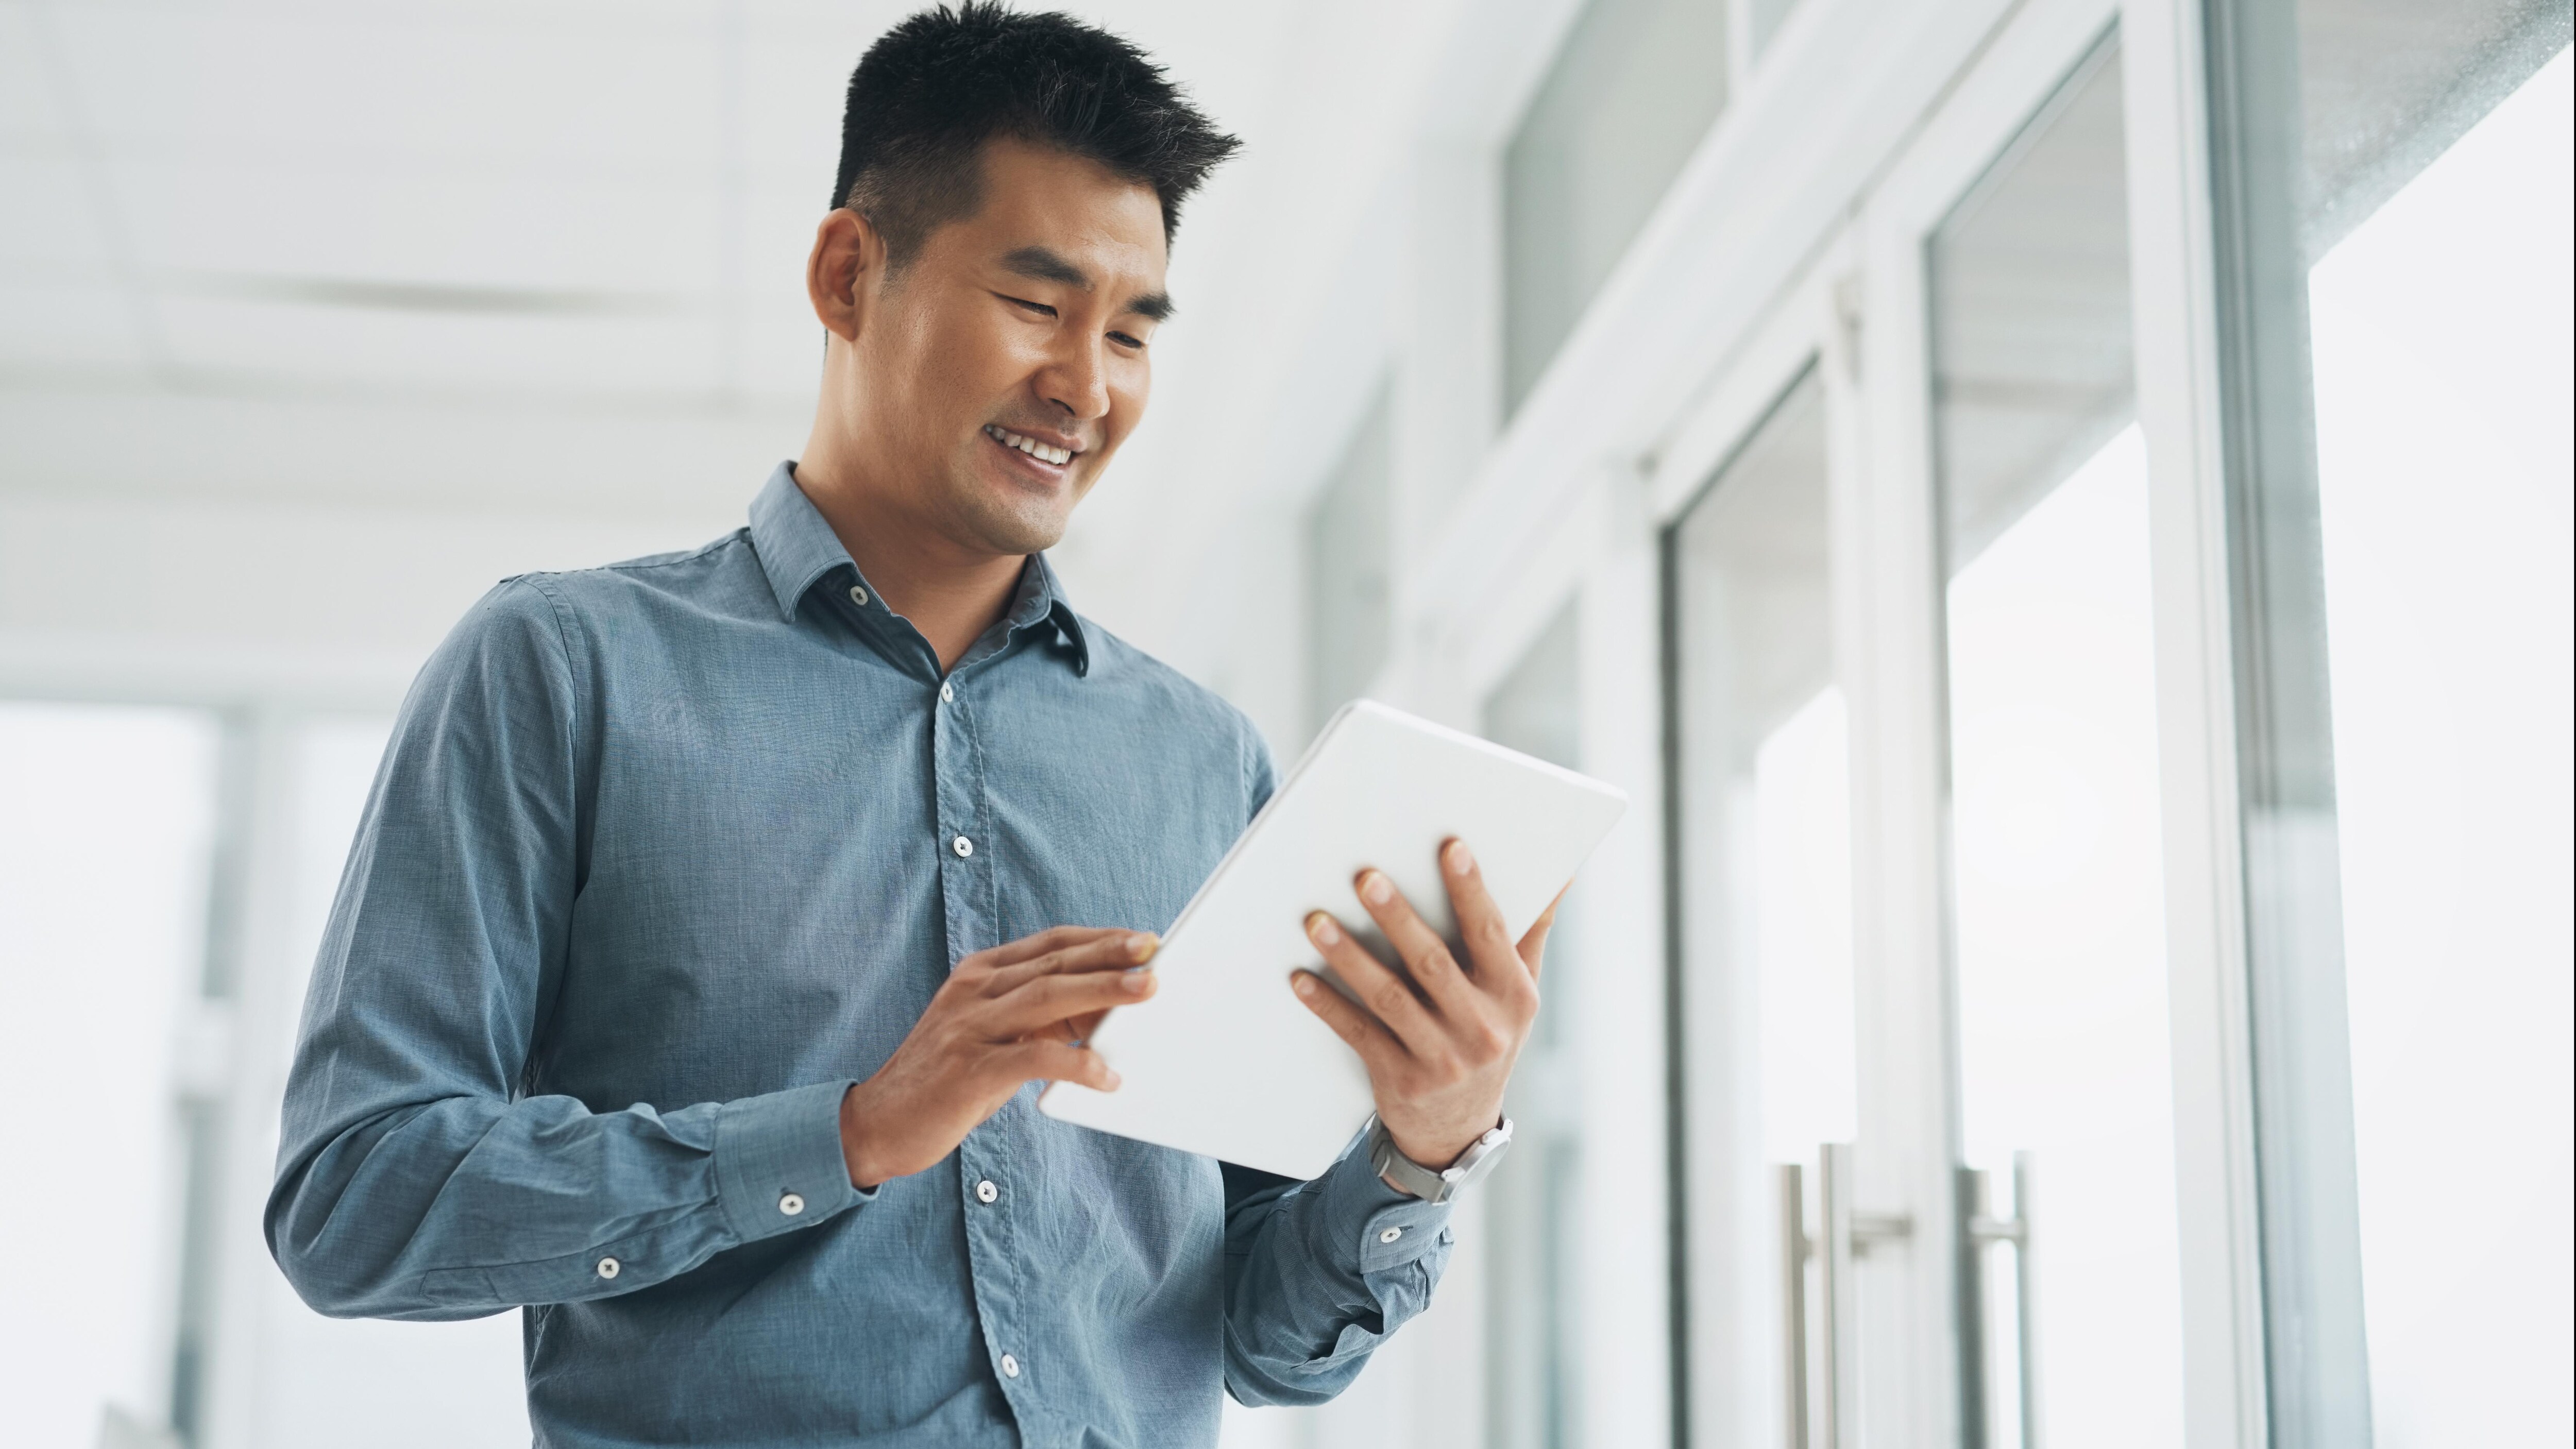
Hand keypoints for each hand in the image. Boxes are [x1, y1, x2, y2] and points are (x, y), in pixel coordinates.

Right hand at [840, 926, 1156, 1187]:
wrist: (878, 1123)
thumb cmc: (947, 1080)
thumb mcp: (993, 1036)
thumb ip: (1039, 1019)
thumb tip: (1106, 1010)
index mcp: (979, 974)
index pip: (1049, 943)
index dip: (1098, 938)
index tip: (1142, 938)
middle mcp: (973, 992)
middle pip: (1053, 963)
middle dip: (1108, 954)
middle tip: (1154, 950)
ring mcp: (969, 1028)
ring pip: (1046, 997)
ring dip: (1101, 991)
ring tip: (1146, 991)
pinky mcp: (968, 1070)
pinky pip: (1032, 1058)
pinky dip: (1075, 1063)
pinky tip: (1105, 1077)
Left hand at [1291, 839, 1560, 1179]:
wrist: (1458, 1128)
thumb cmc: (1488, 1037)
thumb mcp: (1519, 993)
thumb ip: (1530, 932)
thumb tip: (1562, 874)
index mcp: (1514, 996)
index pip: (1491, 934)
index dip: (1471, 890)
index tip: (1450, 848)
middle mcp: (1481, 1029)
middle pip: (1433, 964)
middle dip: (1398, 918)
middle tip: (1366, 878)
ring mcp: (1440, 1059)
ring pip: (1390, 998)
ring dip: (1351, 958)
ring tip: (1318, 922)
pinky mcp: (1400, 1080)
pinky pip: (1359, 1034)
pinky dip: (1329, 1005)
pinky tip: (1302, 978)